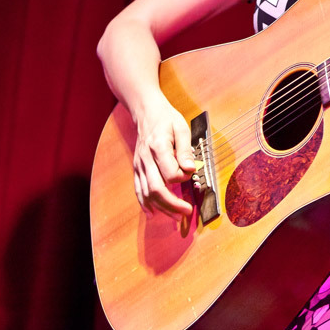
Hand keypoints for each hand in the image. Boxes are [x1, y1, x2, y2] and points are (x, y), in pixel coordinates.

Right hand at [131, 97, 196, 217]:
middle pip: (156, 188)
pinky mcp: (136, 169)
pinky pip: (138, 190)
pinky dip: (145, 204)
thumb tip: (191, 168)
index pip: (170, 172)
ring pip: (147, 193)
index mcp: (158, 146)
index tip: (192, 174)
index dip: (183, 178)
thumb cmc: (166, 119)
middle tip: (186, 212)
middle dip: (172, 204)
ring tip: (175, 217)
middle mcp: (146, 158)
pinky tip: (153, 214)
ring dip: (161, 208)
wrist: (146, 112)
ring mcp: (139, 165)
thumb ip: (185, 149)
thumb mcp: (181, 128)